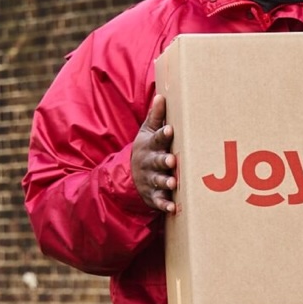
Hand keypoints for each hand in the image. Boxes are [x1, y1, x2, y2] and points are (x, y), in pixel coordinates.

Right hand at [131, 95, 176, 213]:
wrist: (128, 173)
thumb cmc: (146, 149)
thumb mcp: (147, 132)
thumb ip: (156, 116)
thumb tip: (162, 95)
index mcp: (151, 146)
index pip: (158, 138)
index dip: (164, 134)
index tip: (171, 129)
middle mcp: (150, 162)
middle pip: (157, 160)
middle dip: (164, 160)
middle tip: (171, 160)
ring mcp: (151, 179)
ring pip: (158, 180)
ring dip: (165, 181)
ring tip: (173, 183)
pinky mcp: (153, 195)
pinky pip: (158, 200)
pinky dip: (164, 204)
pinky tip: (172, 208)